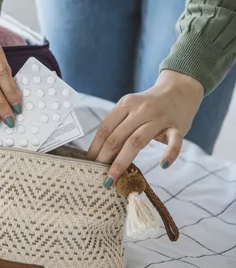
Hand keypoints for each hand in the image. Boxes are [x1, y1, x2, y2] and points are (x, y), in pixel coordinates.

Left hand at [87, 70, 204, 187]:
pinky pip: (175, 141)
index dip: (95, 147)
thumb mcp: (130, 109)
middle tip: (99, 176)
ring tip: (114, 178)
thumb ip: (119, 126)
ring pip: (137, 141)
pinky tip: (163, 165)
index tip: (89, 163)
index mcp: (125, 105)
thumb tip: (100, 153)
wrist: (179, 89)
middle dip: (105, 159)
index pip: (105, 129)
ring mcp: (159, 118)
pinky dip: (170, 153)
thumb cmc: (149, 105)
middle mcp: (140, 110)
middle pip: (118, 137)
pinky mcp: (178, 126)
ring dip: (123, 161)